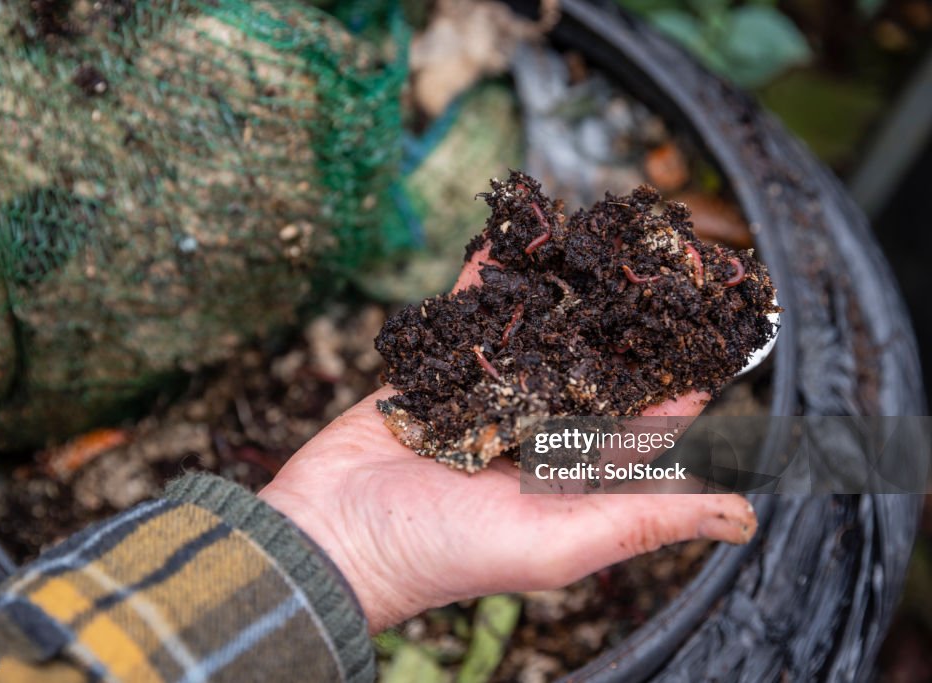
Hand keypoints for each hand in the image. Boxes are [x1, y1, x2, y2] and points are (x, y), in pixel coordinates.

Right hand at [258, 247, 756, 632]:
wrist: (333, 532)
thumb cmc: (445, 551)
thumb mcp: (559, 543)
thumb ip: (644, 518)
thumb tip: (744, 518)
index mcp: (573, 479)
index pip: (645, 423)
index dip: (683, 379)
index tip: (718, 327)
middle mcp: (536, 437)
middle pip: (596, 370)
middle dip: (628, 321)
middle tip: (662, 261)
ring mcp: (487, 400)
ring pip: (537, 336)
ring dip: (565, 292)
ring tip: (599, 238)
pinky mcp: (439, 372)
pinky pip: (473, 318)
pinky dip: (491, 280)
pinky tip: (516, 239)